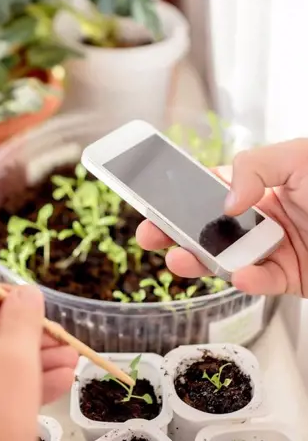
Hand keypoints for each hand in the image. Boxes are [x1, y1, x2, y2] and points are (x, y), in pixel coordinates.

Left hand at [0, 284, 77, 440]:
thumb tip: (24, 291)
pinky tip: (52, 387)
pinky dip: (6, 387)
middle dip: (24, 337)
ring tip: (70, 365)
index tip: (33, 308)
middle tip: (61, 342)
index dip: (1, 298)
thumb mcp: (14, 362)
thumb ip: (21, 318)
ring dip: (25, 364)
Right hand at [136, 139, 307, 296]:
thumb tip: (227, 201)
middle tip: (147, 235)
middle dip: (173, 233)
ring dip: (200, 262)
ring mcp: (271, 250)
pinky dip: (248, 282)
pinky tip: (240, 276)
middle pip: (207, 229)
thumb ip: (255, 166)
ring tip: (178, 260)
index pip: (210, 190)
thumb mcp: (298, 157)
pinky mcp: (288, 277)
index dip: (180, 196)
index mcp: (260, 185)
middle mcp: (261, 218)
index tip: (152, 200)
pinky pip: (262, 283)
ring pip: (226, 260)